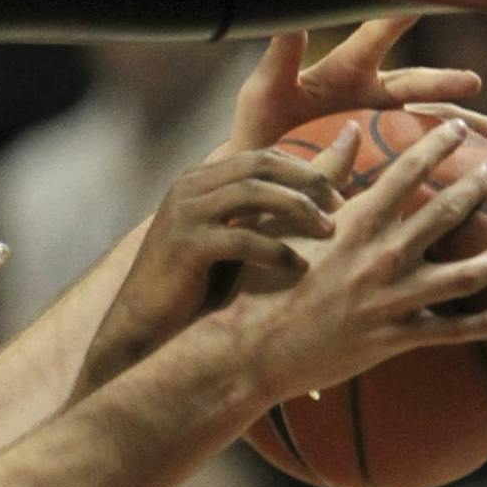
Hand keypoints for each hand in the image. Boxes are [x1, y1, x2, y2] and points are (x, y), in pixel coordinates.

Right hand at [75, 133, 352, 396]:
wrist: (144, 330)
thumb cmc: (197, 289)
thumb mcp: (238, 241)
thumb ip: (272, 211)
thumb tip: (312, 193)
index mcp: (201, 180)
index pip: (265, 156)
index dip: (307, 172)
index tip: (340, 199)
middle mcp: (189, 187)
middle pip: (262, 165)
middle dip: (308, 183)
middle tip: (342, 209)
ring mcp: (184, 214)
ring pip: (253, 192)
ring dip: (297, 210)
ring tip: (328, 233)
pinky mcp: (184, 246)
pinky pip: (239, 238)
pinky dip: (275, 251)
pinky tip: (298, 268)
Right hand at [218, 119, 486, 404]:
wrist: (246, 350)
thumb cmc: (255, 285)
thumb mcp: (282, 222)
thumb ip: (321, 175)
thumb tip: (346, 130)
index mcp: (356, 224)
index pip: (408, 170)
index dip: (438, 144)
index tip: (458, 128)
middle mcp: (382, 257)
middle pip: (447, 212)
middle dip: (477, 186)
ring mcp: (391, 300)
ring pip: (464, 275)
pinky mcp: (392, 339)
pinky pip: (451, 331)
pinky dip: (484, 324)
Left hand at [229, 18, 486, 154]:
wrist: (255, 183)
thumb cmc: (255, 133)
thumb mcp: (262, 96)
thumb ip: (280, 60)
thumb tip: (293, 21)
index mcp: (343, 74)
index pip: (374, 41)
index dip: (396, 19)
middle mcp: (371, 94)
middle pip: (415, 85)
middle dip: (443, 84)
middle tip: (472, 82)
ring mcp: (381, 125)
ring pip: (433, 120)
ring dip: (465, 127)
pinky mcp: (384, 156)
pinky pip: (425, 157)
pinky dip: (455, 163)